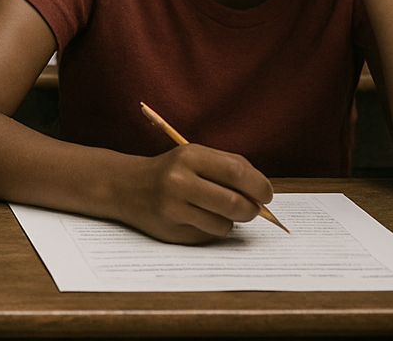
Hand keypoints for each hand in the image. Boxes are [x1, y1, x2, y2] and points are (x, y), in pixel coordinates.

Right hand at [115, 144, 272, 243]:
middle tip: (251, 209)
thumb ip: (229, 169)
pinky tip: (197, 218)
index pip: (237, 172)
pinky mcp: (170, 231)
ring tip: (219, 212)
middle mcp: (178, 181)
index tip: (266, 194)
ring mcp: (173, 208)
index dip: (259, 186)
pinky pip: (208, 236)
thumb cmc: (171, 170)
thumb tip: (263, 194)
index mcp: (189, 156)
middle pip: (234, 203)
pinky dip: (212, 230)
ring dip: (231, 222)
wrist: (126, 185)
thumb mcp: (195, 156)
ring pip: (224, 225)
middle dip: (251, 210)